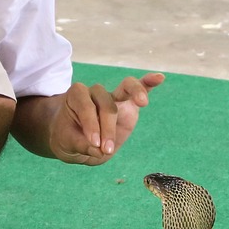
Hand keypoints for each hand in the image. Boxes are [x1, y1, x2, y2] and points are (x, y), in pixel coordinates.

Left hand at [48, 72, 164, 165]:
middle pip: (106, 103)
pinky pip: (139, 89)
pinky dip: (148, 83)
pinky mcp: (128, 104)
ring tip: (142, 102)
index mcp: (77, 96)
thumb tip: (100, 150)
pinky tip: (159, 77)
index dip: (91, 124)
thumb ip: (82, 145)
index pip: (86, 106)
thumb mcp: (68, 144)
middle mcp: (95, 92)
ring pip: (125, 87)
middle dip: (107, 128)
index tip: (93, 144)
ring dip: (135, 93)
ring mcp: (114, 96)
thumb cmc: (69, 138)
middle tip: (106, 150)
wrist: (75, 141)